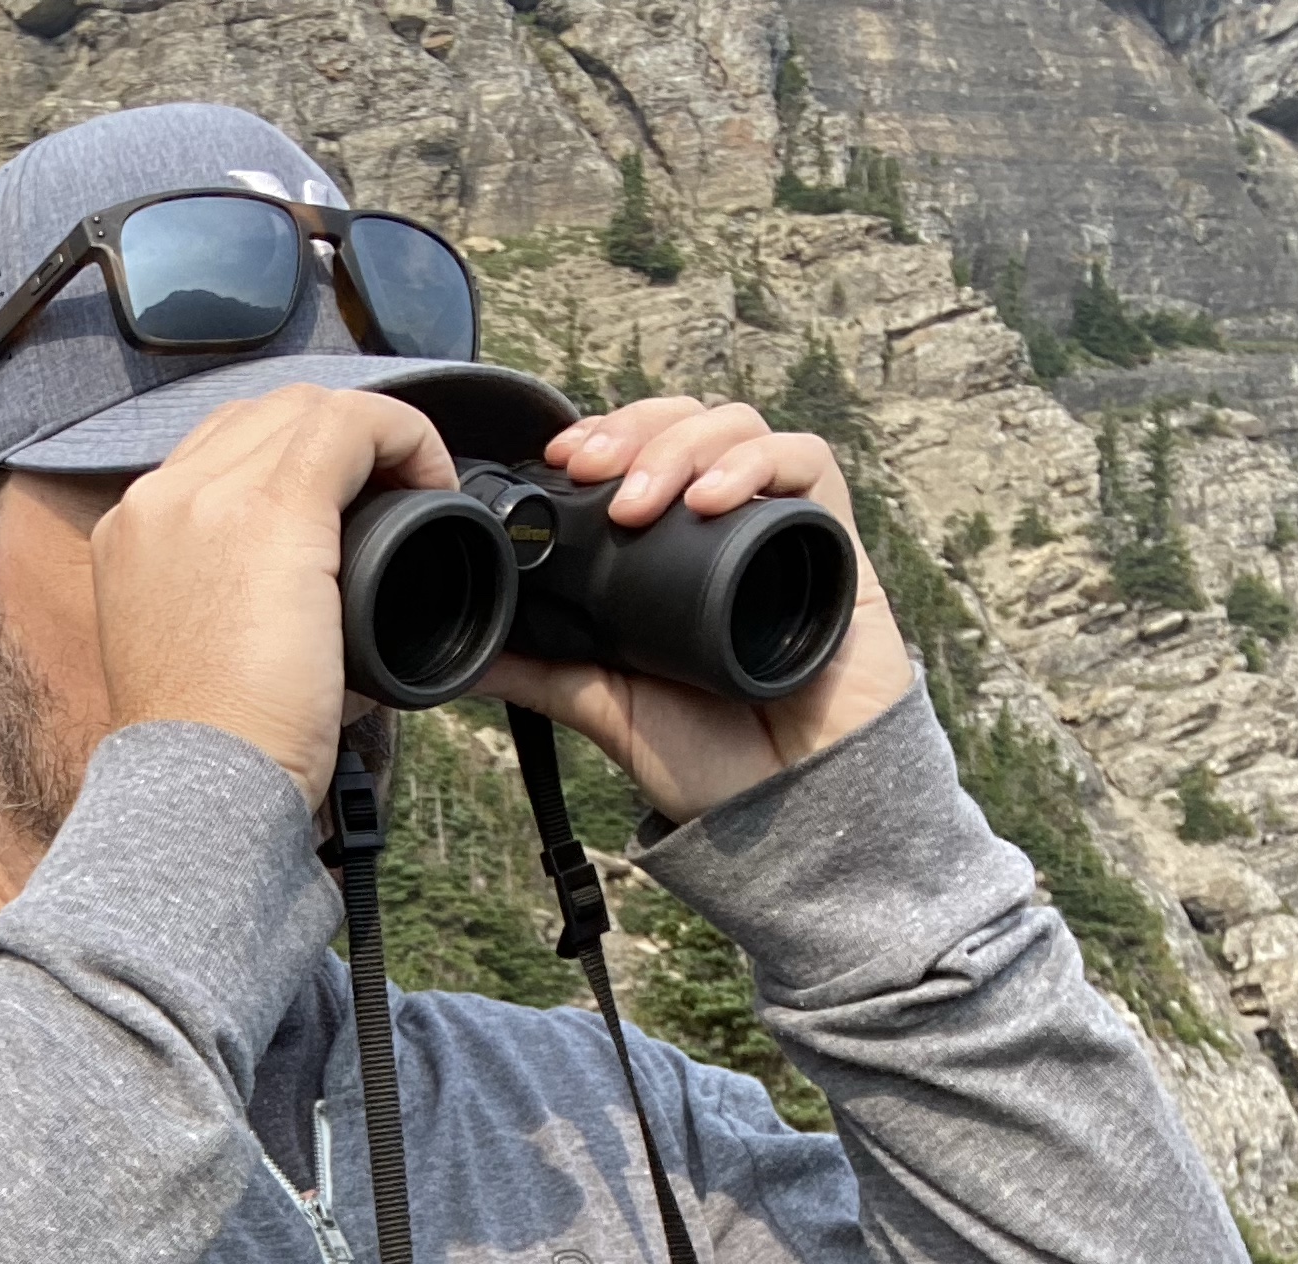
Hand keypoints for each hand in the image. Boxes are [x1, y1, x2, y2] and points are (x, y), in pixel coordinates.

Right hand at [89, 385, 455, 806]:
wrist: (201, 791)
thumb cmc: (215, 752)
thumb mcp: (200, 656)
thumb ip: (232, 604)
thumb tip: (321, 601)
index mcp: (132, 532)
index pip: (218, 450)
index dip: (290, 456)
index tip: (343, 498)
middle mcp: (157, 500)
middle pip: (261, 415)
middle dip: (333, 436)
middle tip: (388, 489)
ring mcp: (206, 498)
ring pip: (305, 408)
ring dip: (369, 434)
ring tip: (415, 486)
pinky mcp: (270, 513)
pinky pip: (351, 425)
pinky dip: (405, 438)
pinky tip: (432, 481)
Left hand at [474, 395, 914, 823]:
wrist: (788, 807)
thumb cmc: (711, 755)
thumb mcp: (606, 704)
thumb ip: (541, 672)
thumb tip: (463, 655)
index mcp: (677, 548)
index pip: (647, 449)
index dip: (608, 434)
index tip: (564, 457)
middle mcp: (730, 525)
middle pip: (690, 422)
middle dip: (637, 430)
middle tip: (594, 468)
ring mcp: (784, 527)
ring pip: (742, 428)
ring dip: (684, 446)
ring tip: (646, 500)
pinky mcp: (835, 543)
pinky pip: (808, 466)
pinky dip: (757, 465)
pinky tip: (714, 500)